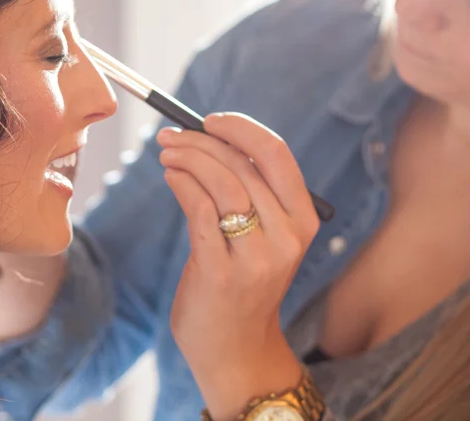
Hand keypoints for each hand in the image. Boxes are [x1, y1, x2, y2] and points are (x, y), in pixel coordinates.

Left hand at [158, 112, 319, 419]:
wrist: (234, 349)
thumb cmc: (241, 281)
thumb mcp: (262, 236)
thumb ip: (250, 193)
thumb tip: (211, 138)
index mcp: (303, 220)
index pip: (277, 155)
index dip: (241, 129)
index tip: (210, 119)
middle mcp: (287, 237)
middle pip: (242, 165)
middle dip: (202, 141)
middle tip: (171, 136)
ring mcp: (256, 257)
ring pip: (221, 182)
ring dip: (187, 158)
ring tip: (166, 154)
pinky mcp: (222, 272)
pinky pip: (199, 209)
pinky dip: (181, 182)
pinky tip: (170, 176)